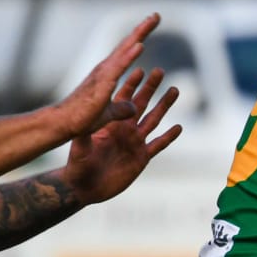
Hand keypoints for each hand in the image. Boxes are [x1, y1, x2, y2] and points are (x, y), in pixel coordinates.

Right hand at [52, 14, 158, 137]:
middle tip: (156, 15)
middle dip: (142, 29)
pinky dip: (129, 56)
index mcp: (108, 74)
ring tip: (150, 21)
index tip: (150, 25)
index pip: (126, 52)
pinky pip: (119, 68)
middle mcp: (105, 69)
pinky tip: (140, 45)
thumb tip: (133, 108)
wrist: (62, 123)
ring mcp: (103, 75)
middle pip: (127, 45)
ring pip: (123, 51)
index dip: (138, 38)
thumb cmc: (82, 118)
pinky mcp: (102, 85)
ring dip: (138, 35)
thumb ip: (121, 109)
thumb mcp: (109, 113)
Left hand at [58, 67, 181, 204]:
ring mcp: (135, 143)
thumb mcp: (80, 148)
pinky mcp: (142, 158)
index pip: (123, 99)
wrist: (85, 187)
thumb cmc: (78, 165)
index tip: (139, 69)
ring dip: (164, 105)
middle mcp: (125, 129)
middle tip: (160, 71)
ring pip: (154, 120)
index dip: (131, 84)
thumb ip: (85, 136)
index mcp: (110, 123)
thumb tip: (85, 124)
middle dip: (151, 87)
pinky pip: (158, 145)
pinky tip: (179, 127)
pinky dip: (169, 136)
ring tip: (174, 90)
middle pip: (142, 104)